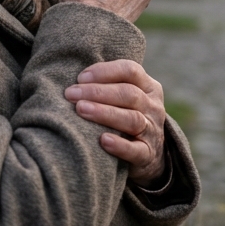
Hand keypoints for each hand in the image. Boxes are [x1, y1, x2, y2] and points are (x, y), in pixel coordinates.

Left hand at [64, 60, 166, 184]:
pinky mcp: (148, 155)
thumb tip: (73, 79)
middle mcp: (153, 107)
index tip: (80, 78)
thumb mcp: (125, 97)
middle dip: (97, 92)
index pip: (130, 71)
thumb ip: (107, 85)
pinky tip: (103, 140)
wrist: (149, 154)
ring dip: (105, 113)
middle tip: (71, 94)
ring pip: (132, 119)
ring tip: (81, 110)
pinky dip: (120, 145)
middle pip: (129, 94)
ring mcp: (152, 131)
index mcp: (149, 87)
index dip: (105, 71)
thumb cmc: (125, 116)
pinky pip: (136, 150)